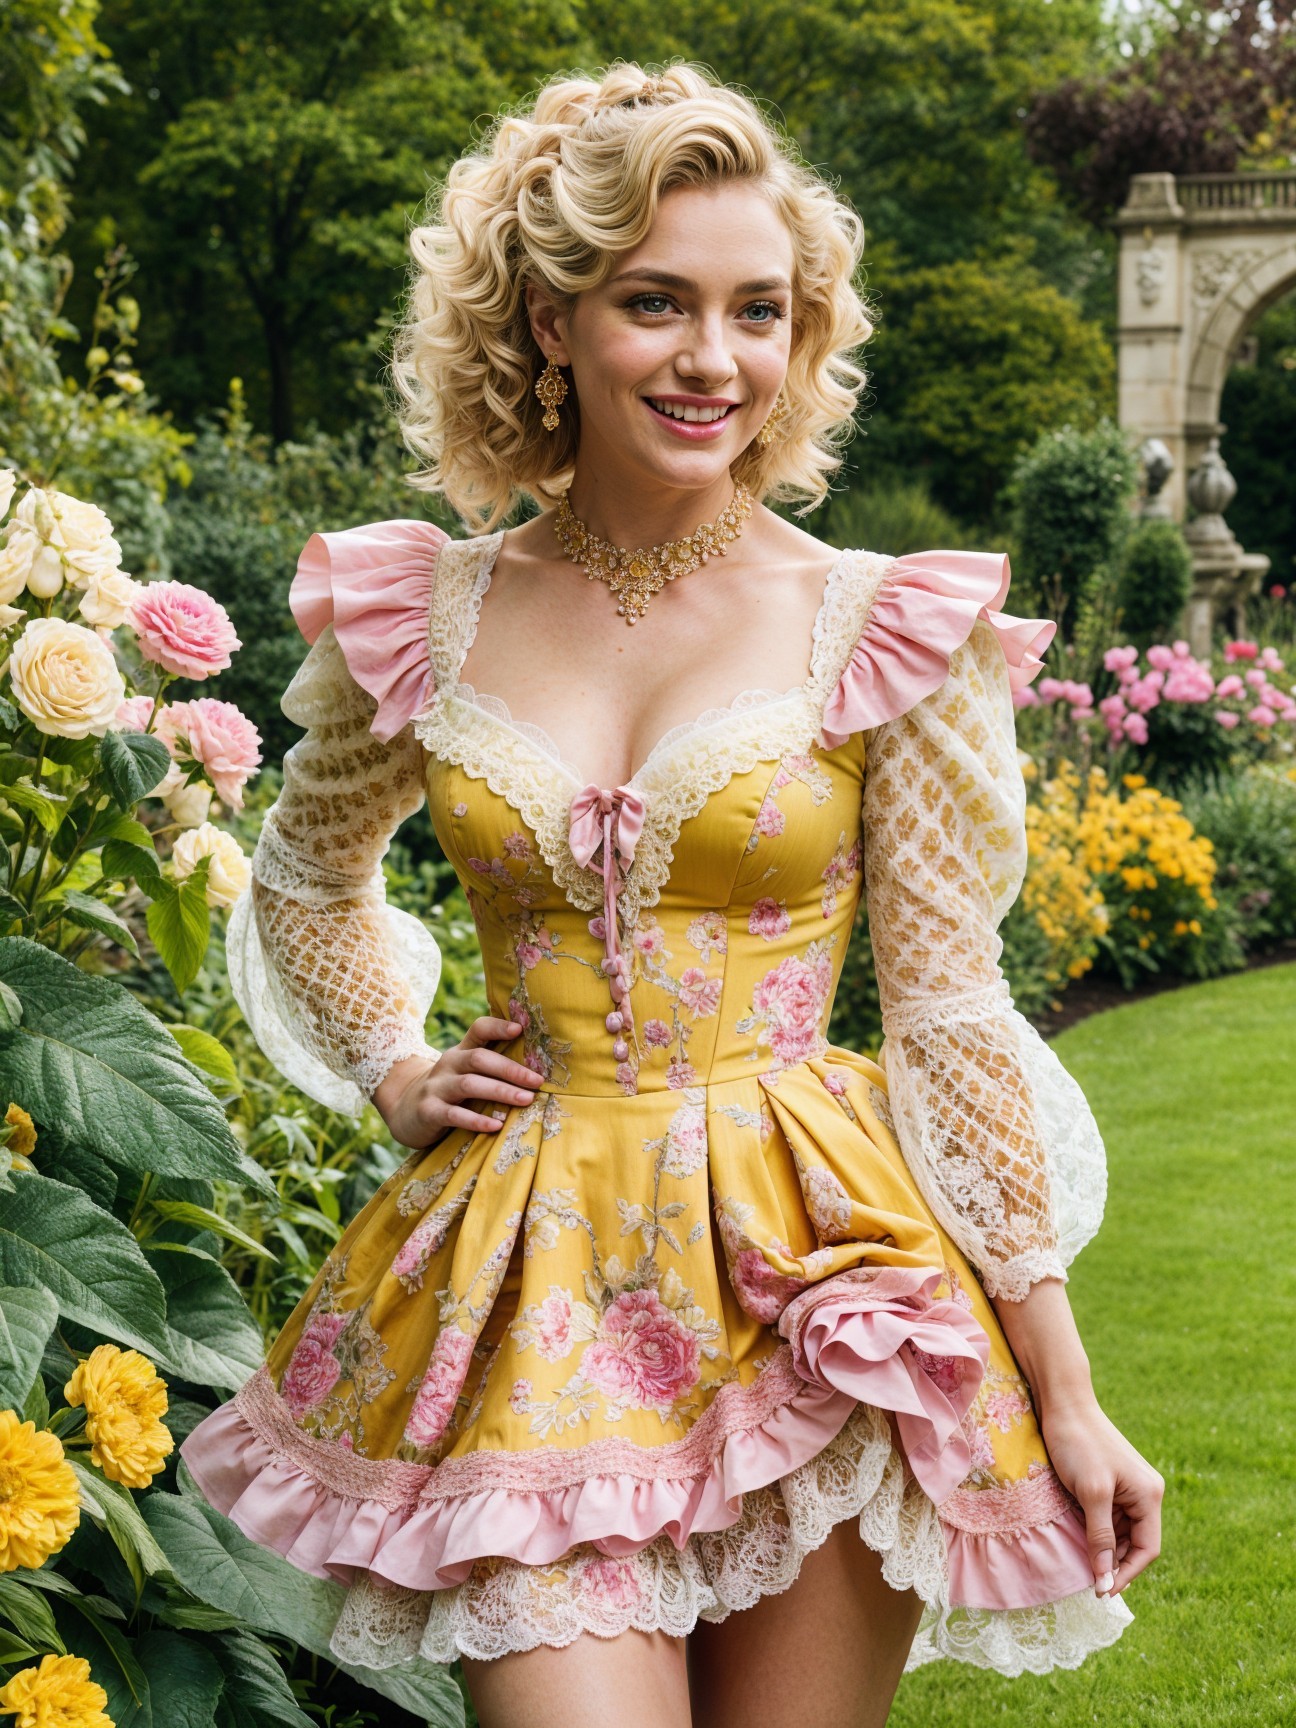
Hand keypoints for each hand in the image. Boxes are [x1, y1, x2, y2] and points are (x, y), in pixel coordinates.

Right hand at [373, 1016, 542, 1146]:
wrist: (405, 1111)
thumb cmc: (450, 1092)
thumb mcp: (465, 1072)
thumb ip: (491, 1066)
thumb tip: (537, 1067)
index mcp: (461, 1052)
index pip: (478, 1029)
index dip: (498, 1026)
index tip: (520, 1028)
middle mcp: (448, 1064)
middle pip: (479, 1059)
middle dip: (510, 1069)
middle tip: (537, 1081)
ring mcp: (436, 1087)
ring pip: (469, 1084)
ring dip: (500, 1091)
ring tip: (526, 1100)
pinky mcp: (428, 1111)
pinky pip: (454, 1115)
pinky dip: (477, 1120)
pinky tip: (496, 1126)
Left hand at [1039, 1390, 1164, 1598]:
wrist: (1062, 1403)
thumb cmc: (1078, 1443)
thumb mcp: (1091, 1493)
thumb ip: (1100, 1537)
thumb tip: (1104, 1579)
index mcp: (1149, 1495)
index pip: (1147, 1549)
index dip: (1127, 1574)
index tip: (1103, 1592)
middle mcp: (1144, 1493)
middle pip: (1135, 1543)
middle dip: (1114, 1563)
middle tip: (1089, 1582)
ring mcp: (1128, 1487)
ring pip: (1120, 1532)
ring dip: (1103, 1549)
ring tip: (1082, 1564)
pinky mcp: (1110, 1483)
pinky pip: (1108, 1518)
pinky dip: (1096, 1532)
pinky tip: (1079, 1540)